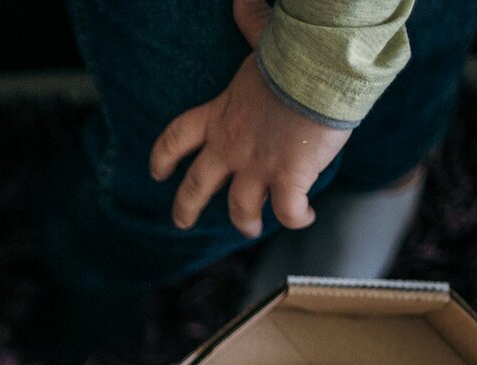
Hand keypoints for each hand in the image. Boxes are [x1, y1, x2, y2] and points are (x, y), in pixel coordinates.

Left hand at [148, 0, 350, 238]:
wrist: (319, 71)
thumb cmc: (291, 54)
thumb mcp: (262, 41)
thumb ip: (251, 25)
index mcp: (219, 116)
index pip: (175, 138)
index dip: (163, 157)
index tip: (156, 173)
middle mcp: (231, 147)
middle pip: (196, 187)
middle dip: (185, 208)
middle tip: (181, 222)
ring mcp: (258, 167)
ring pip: (241, 209)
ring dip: (246, 222)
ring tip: (251, 228)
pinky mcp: (289, 179)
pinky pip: (288, 212)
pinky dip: (296, 218)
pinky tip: (304, 217)